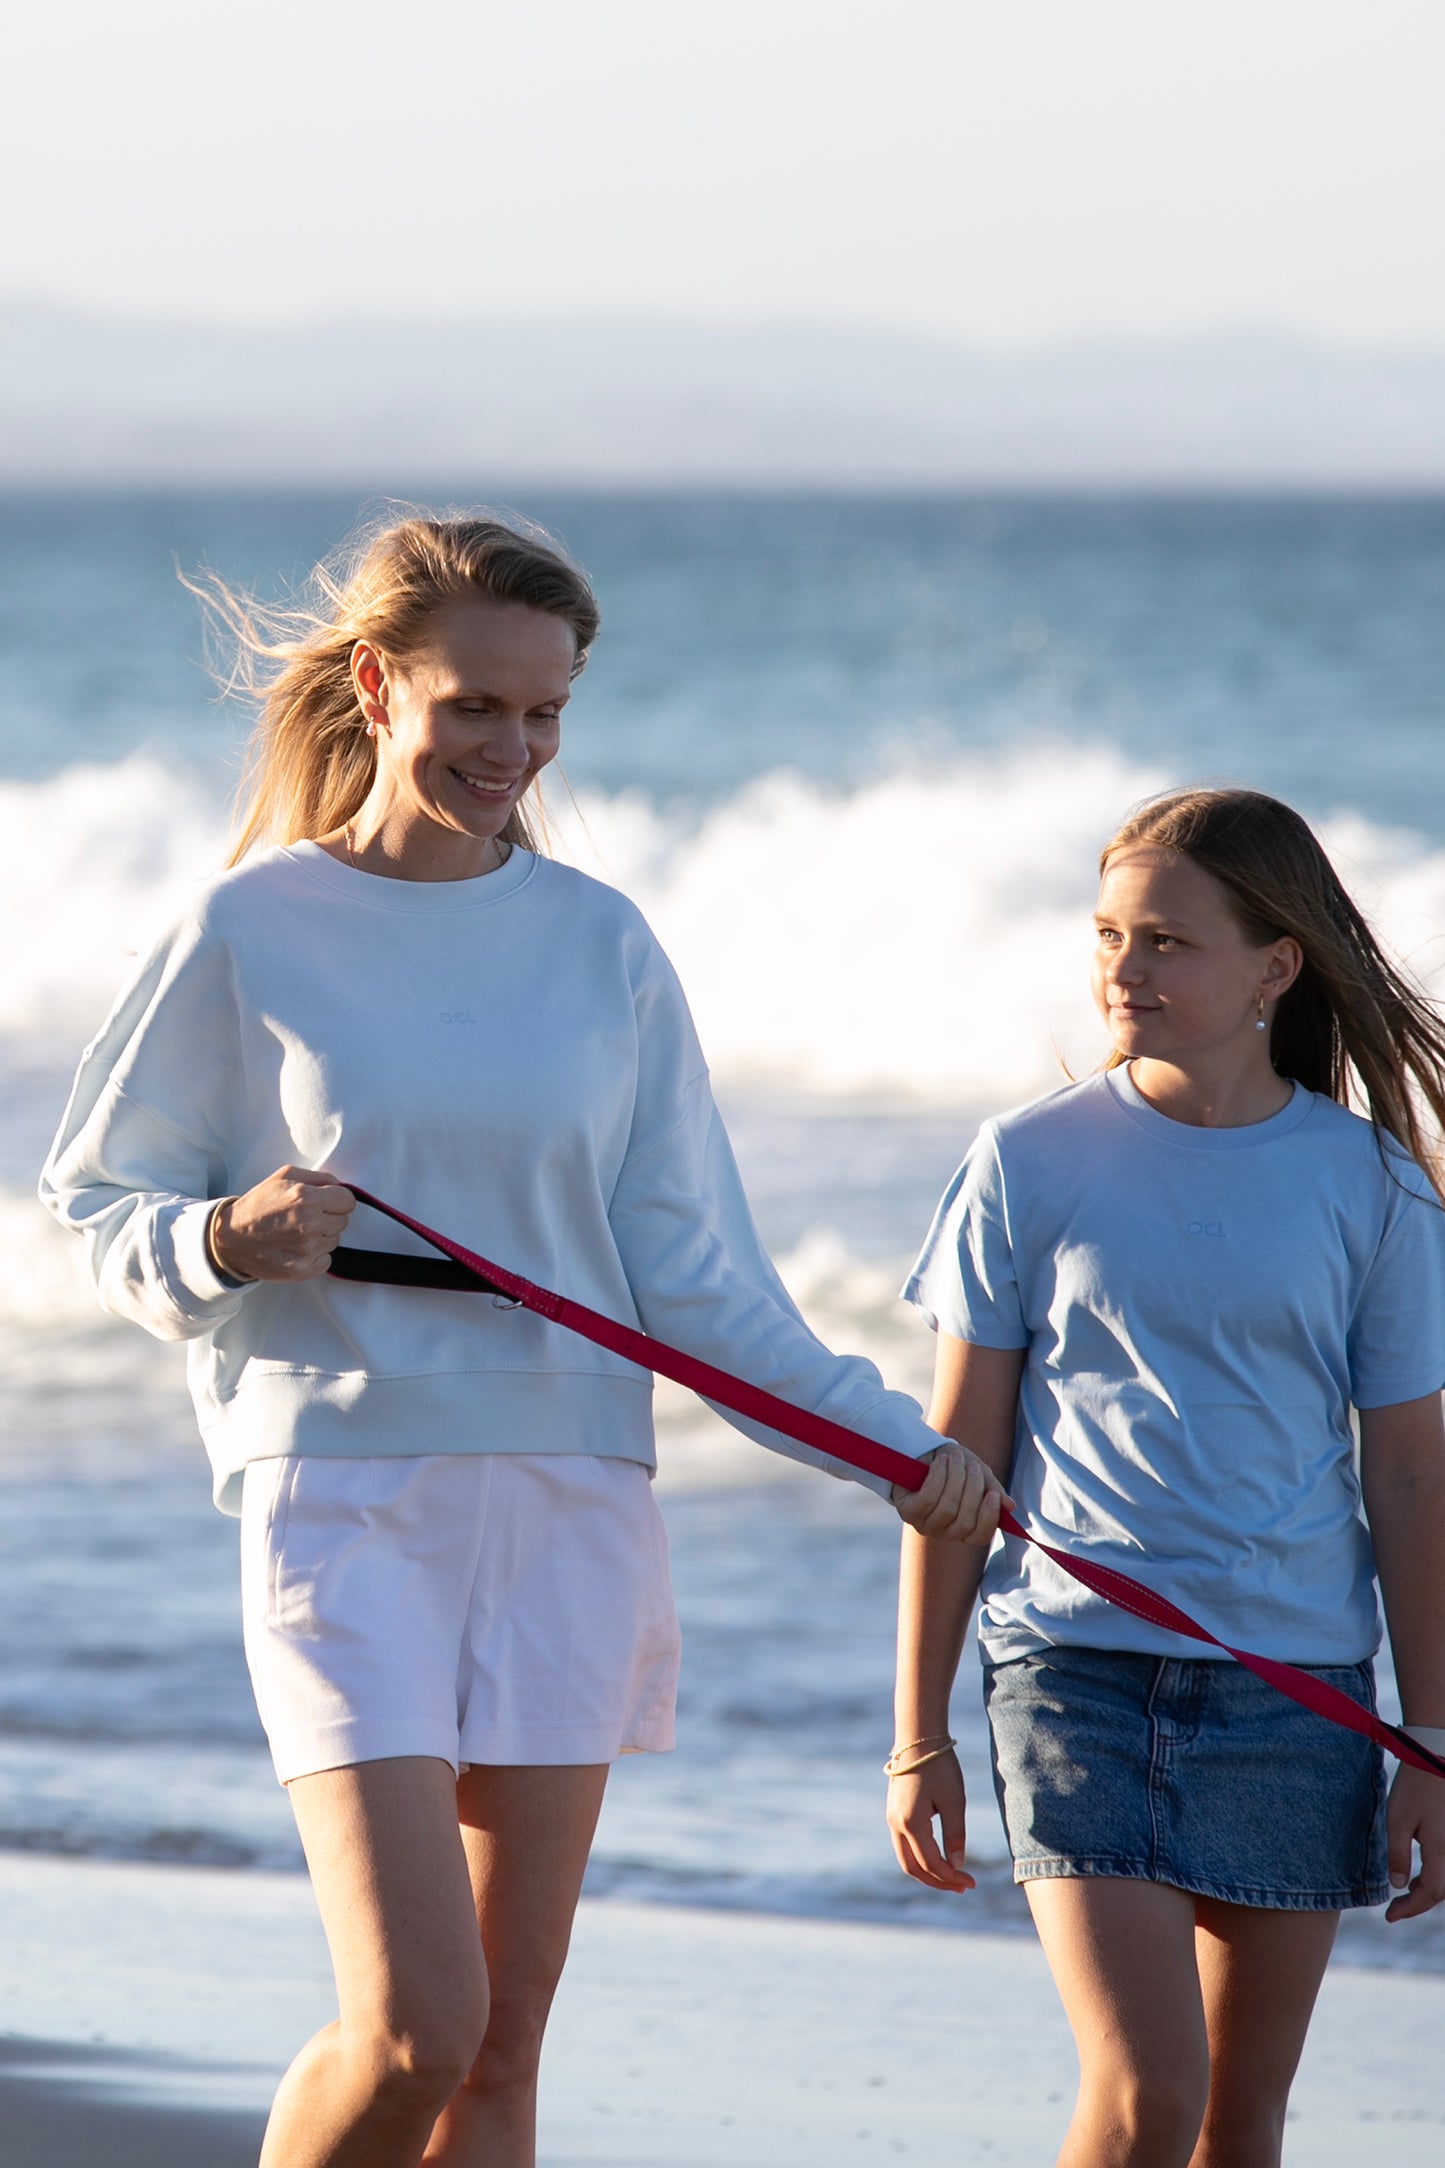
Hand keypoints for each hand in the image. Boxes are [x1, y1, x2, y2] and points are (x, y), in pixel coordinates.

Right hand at [210, 1166, 355, 1282]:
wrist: (231, 1237)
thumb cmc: (259, 1205)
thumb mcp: (285, 1176)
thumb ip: (319, 1178)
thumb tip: (342, 1187)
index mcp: (307, 1198)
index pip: (348, 1201)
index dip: (337, 1200)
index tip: (324, 1203)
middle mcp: (310, 1224)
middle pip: (343, 1221)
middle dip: (328, 1218)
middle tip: (306, 1217)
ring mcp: (306, 1250)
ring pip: (334, 1241)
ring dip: (321, 1237)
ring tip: (297, 1232)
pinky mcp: (302, 1270)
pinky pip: (326, 1261)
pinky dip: (315, 1256)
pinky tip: (297, 1248)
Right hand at [886, 1748, 972, 1891]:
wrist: (918, 1737)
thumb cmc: (940, 1767)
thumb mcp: (954, 1802)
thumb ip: (955, 1836)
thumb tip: (956, 1866)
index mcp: (911, 1823)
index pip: (931, 1863)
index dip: (951, 1878)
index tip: (972, 1883)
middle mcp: (895, 1824)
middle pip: (913, 1868)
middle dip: (937, 1881)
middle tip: (962, 1886)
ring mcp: (891, 1818)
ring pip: (906, 1859)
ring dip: (928, 1872)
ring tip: (951, 1877)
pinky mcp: (894, 1812)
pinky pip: (904, 1845)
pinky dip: (920, 1858)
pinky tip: (938, 1858)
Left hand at [892, 1444, 1011, 1546]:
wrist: (924, 1453)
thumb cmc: (954, 1468)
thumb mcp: (977, 1474)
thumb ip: (992, 1489)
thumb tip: (1009, 1506)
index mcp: (965, 1530)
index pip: (980, 1536)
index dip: (989, 1518)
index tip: (993, 1494)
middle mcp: (945, 1533)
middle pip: (964, 1520)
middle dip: (972, 1489)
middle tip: (973, 1465)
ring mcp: (925, 1525)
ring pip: (947, 1508)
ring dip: (955, 1478)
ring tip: (956, 1456)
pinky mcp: (909, 1513)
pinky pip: (928, 1499)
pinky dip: (938, 1476)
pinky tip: (941, 1462)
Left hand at [1385, 1762, 1444, 1921]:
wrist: (1436, 1757)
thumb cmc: (1415, 1787)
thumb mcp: (1397, 1820)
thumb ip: (1397, 1855)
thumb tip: (1399, 1886)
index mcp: (1442, 1852)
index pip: (1430, 1894)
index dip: (1410, 1909)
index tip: (1389, 1917)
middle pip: (1441, 1891)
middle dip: (1418, 1903)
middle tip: (1394, 1910)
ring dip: (1427, 1890)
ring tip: (1404, 1895)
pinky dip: (1434, 1875)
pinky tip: (1418, 1876)